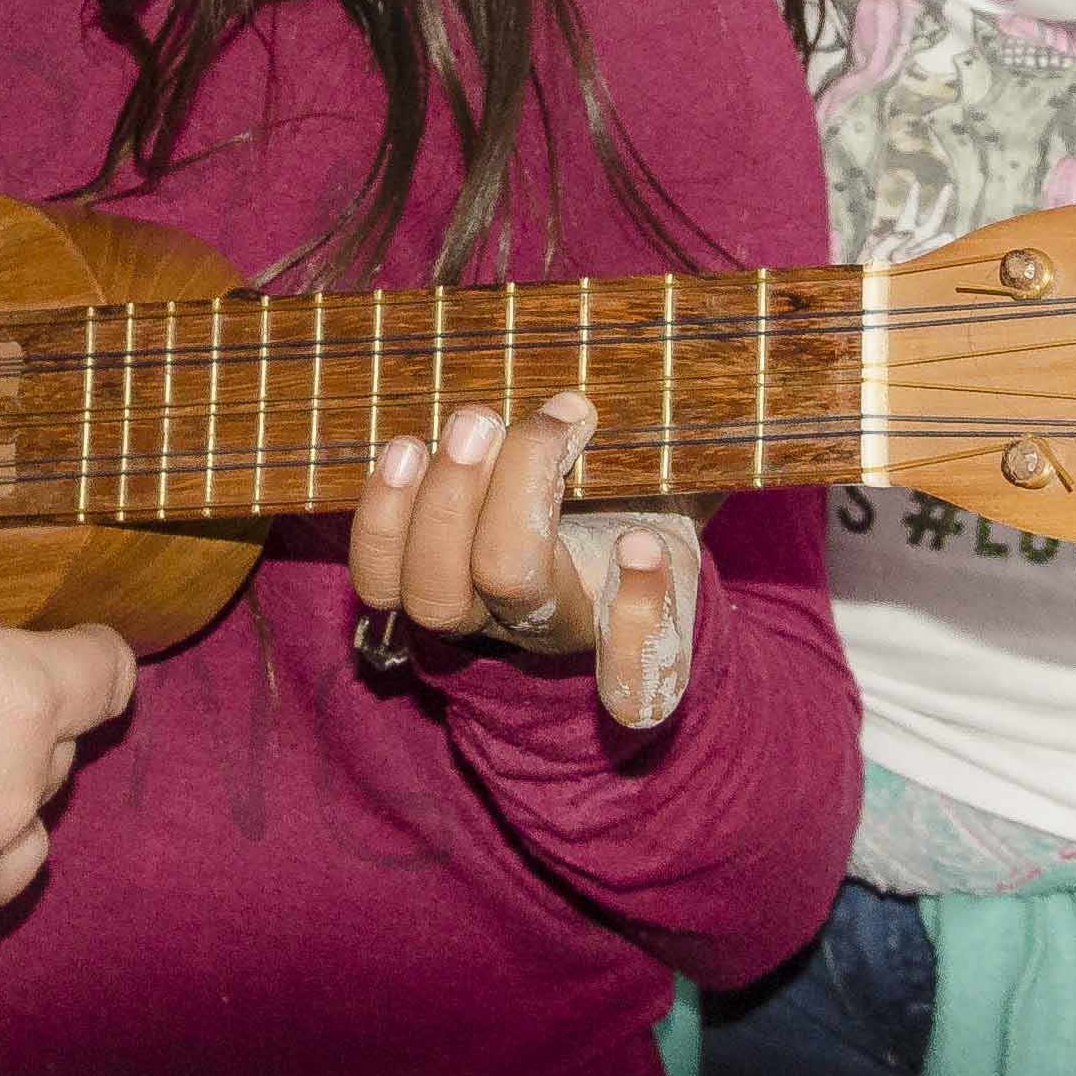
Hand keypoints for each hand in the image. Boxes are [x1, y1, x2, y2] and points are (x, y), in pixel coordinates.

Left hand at [345, 390, 704, 726]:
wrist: (577, 525)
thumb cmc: (637, 496)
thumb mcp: (685, 488)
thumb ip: (695, 466)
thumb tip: (687, 405)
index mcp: (631, 615)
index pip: (642, 669)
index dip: (638, 618)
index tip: (641, 543)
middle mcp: (545, 627)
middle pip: (512, 584)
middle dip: (510, 494)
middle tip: (542, 418)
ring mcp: (474, 613)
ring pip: (432, 593)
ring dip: (439, 499)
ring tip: (469, 424)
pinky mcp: (416, 584)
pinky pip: (380, 579)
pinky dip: (381, 513)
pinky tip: (405, 449)